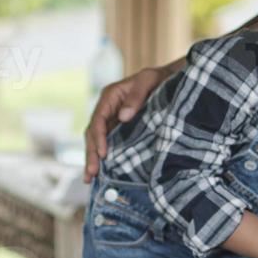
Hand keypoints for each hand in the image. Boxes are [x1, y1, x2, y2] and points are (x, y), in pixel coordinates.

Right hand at [83, 65, 172, 181]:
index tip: (103, 154)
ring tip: (89, 179)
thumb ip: (136, 96)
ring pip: (96, 141)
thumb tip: (123, 117)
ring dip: (92, 159)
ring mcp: (111, 120)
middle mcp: (107, 109)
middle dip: (91, 154)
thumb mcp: (148, 80)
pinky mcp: (119, 129)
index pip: (98, 119)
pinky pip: (107, 144)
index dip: (98, 137)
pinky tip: (101, 173)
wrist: (168, 79)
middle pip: (93, 133)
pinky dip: (102, 158)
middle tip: (91, 174)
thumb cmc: (157, 78)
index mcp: (110, 96)